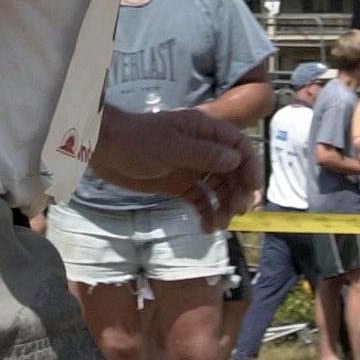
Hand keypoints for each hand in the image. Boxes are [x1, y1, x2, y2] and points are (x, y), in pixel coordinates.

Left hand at [89, 105, 259, 231]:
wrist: (106, 152)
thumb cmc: (137, 141)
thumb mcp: (172, 147)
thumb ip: (204, 154)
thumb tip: (236, 159)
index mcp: (204, 131)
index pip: (238, 145)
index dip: (250, 166)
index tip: (253, 189)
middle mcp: (202, 148)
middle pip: (232, 170)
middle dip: (238, 191)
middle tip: (236, 210)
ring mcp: (191, 167)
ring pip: (218, 188)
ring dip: (224, 206)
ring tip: (220, 224)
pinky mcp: (179, 184)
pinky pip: (200, 199)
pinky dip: (206, 213)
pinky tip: (206, 228)